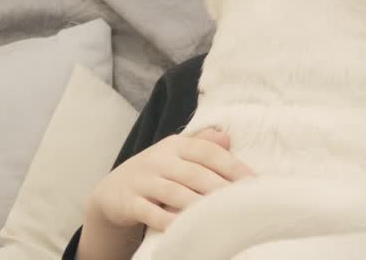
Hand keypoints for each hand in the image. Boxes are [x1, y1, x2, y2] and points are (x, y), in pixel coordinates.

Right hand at [86, 127, 254, 232]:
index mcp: (174, 145)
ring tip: (220, 216)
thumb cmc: (156, 173)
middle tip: (243, 203)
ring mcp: (142, 180)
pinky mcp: (128, 202)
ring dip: (198, 205)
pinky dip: (167, 220)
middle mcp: (158, 159)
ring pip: (174, 193)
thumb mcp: (175, 154)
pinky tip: (185, 228)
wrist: (111, 191)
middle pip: (195, 173)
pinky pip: (150, 212)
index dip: (232, 166)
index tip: (254, 182)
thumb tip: (228, 138)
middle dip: (220, 188)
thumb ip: (201, 145)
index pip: (208, 152)